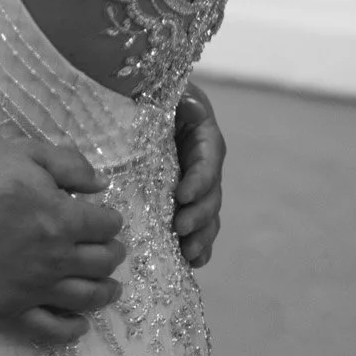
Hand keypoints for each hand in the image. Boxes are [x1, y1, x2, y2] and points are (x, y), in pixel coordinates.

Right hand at [0, 136, 125, 344]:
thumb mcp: (21, 152)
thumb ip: (67, 164)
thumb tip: (101, 184)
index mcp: (60, 218)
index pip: (105, 225)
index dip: (110, 219)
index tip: (105, 218)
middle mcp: (54, 258)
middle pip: (102, 263)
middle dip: (113, 254)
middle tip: (111, 249)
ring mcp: (33, 288)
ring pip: (86, 298)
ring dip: (106, 291)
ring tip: (110, 287)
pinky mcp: (9, 310)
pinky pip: (51, 329)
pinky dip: (73, 328)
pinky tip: (80, 323)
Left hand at [172, 82, 224, 266]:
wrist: (145, 107)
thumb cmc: (158, 96)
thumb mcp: (171, 92)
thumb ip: (182, 100)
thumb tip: (194, 108)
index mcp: (205, 141)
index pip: (207, 163)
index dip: (199, 181)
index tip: (182, 196)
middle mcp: (205, 168)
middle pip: (210, 196)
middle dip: (199, 215)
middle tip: (181, 228)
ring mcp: (196, 188)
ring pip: (207, 216)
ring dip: (201, 236)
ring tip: (188, 253)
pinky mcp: (184, 203)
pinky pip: (198, 227)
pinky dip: (199, 246)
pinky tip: (192, 262)